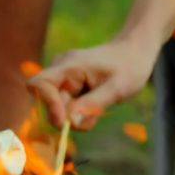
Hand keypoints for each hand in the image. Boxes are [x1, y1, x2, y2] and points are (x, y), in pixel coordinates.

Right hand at [28, 37, 159, 130]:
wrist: (135, 52)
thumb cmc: (129, 66)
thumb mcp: (117, 88)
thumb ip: (93, 104)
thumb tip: (70, 121)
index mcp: (69, 66)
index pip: (39, 84)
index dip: (47, 104)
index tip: (65, 120)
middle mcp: (61, 71)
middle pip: (48, 102)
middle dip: (68, 116)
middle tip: (94, 116)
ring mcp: (64, 79)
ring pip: (59, 108)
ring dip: (77, 116)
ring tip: (100, 107)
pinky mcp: (69, 87)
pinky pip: (67, 107)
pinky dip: (81, 113)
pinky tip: (97, 105)